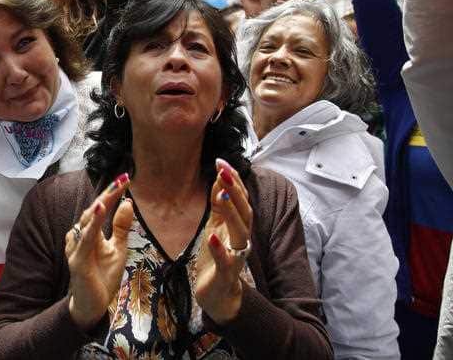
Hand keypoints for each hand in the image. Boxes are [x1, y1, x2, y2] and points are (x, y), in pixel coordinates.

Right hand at [66, 174, 132, 330]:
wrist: (93, 305)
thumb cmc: (102, 277)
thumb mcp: (117, 248)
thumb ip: (120, 227)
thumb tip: (127, 202)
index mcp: (89, 232)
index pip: (100, 207)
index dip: (111, 193)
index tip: (126, 178)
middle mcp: (79, 236)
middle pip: (93, 209)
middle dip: (108, 193)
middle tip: (123, 179)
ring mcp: (76, 247)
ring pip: (88, 221)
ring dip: (101, 204)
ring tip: (114, 190)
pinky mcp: (77, 260)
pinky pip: (86, 238)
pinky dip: (93, 223)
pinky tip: (99, 210)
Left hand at [194, 159, 252, 324]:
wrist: (217, 294)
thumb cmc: (217, 257)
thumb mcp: (215, 226)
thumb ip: (219, 205)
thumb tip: (219, 178)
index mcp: (238, 226)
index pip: (240, 199)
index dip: (232, 180)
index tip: (219, 161)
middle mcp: (241, 239)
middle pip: (244, 212)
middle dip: (234, 191)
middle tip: (222, 171)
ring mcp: (235, 257)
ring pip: (239, 233)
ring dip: (231, 213)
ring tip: (219, 195)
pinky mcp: (226, 274)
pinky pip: (226, 261)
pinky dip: (220, 249)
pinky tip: (211, 237)